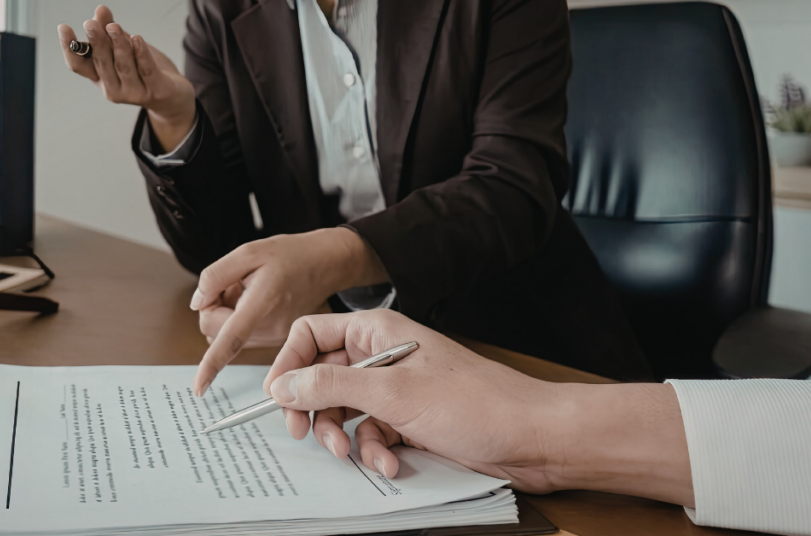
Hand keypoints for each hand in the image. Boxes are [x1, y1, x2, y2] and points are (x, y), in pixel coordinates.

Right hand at [57, 5, 195, 148]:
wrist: (172, 97)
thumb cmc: (143, 70)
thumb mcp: (124, 48)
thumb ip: (110, 31)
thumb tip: (100, 11)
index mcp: (100, 77)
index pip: (78, 65)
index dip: (69, 48)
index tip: (63, 28)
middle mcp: (112, 88)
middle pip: (102, 63)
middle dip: (96, 42)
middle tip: (90, 24)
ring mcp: (133, 92)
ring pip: (123, 66)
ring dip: (118, 45)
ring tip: (114, 26)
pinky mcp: (155, 91)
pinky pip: (146, 70)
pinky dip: (141, 55)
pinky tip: (137, 39)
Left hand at [190, 228, 388, 394]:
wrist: (325, 264)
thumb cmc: (291, 255)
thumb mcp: (248, 252)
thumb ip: (215, 277)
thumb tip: (198, 303)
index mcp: (262, 303)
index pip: (230, 339)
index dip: (210, 365)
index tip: (198, 388)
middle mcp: (270, 328)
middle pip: (215, 333)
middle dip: (211, 309)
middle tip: (229, 285)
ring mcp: (275, 337)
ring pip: (225, 336)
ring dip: (225, 314)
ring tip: (246, 290)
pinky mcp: (276, 340)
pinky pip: (240, 336)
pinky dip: (237, 319)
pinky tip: (253, 298)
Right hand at [264, 310, 694, 505]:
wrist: (532, 437)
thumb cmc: (475, 402)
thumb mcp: (392, 393)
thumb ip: (331, 385)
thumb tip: (284, 384)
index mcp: (377, 331)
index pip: (312, 333)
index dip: (289, 364)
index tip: (279, 398)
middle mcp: (383, 354)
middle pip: (323, 376)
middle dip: (315, 409)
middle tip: (308, 434)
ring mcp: (397, 387)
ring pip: (345, 409)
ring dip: (345, 436)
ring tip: (356, 453)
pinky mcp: (410, 418)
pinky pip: (373, 432)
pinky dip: (375, 450)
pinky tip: (391, 462)